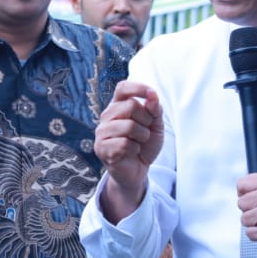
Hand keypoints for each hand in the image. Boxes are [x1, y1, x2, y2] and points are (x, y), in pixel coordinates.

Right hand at [94, 81, 163, 221]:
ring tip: (139, 143)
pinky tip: (131, 153)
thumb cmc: (145, 144)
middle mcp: (107, 116)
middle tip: (146, 132)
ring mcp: (101, 132)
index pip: (123, 88)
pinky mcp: (101, 148)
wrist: (138, 170)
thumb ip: (155, 110)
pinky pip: (124, 144)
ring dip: (142, 136)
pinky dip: (135, 150)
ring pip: (129, 126)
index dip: (138, 88)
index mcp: (118, 106)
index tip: (151, 94)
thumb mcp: (155, 125)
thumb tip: (152, 96)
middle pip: (131, 106)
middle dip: (146, 120)